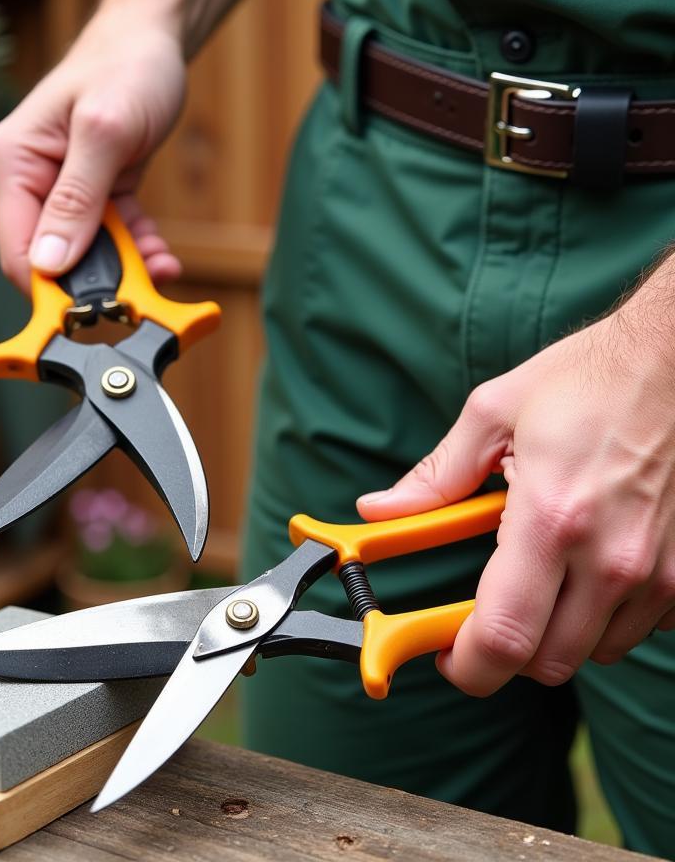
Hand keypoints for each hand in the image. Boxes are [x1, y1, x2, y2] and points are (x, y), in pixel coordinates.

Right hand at [0, 6, 185, 291]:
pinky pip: (112, 236)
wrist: (154, 38)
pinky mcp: (94, 192)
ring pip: (85, 253)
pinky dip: (136, 250)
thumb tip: (49, 262)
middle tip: (139, 292)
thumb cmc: (127, 66)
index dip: (51, 289)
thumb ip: (76, 199)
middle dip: (95, 281)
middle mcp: (30, 179)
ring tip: (161, 267)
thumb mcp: (105, 130)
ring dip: (123, 268)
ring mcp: (61, 188)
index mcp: (14, 162)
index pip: (17, 249)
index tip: (93, 310)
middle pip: (51, 258)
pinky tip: (162, 256)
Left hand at [357, 310, 674, 696]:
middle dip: (503, 652)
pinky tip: (587, 568)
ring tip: (538, 576)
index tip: (444, 656)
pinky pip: (636, 629)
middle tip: (481, 616)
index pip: (503, 636)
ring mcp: (658, 572)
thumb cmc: (584, 381)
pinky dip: (603, 617)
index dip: (465, 665)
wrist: (670, 360)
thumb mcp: (492, 414)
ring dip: (554, 633)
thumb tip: (379, 510)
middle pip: (547, 663)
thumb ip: (434, 476)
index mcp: (551, 519)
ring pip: (593, 652)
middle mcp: (611, 558)